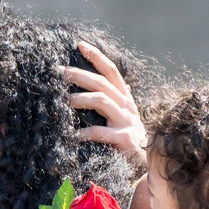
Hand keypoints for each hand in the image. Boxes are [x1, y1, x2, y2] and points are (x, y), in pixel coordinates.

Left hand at [63, 41, 147, 169]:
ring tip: (63, 101)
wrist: (150, 164)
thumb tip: (124, 85)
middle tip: (59, 72)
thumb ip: (122, 102)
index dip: (97, 56)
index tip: (80, 44)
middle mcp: (126, 105)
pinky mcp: (124, 138)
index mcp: (125, 98)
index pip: (111, 71)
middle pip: (101, 82)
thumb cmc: (133, 140)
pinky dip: (85, 132)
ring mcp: (126, 121)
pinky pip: (101, 132)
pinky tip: (73, 134)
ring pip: (101, 100)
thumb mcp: (128, 117)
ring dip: (80, 99)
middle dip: (79, 74)